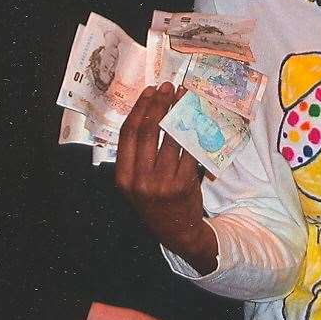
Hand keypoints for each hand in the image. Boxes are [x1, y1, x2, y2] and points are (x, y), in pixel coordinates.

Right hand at [115, 84, 218, 274]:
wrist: (177, 232)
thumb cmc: (155, 202)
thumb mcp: (135, 185)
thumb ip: (136, 156)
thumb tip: (148, 112)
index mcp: (124, 178)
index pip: (128, 134)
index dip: (139, 108)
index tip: (149, 91)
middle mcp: (140, 180)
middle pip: (148, 131)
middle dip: (158, 104)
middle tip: (167, 87)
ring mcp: (162, 183)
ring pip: (170, 137)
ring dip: (178, 111)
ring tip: (183, 96)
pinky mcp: (184, 183)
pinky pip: (188, 150)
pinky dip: (192, 130)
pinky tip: (196, 117)